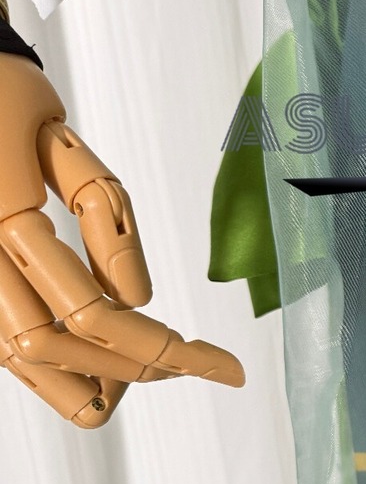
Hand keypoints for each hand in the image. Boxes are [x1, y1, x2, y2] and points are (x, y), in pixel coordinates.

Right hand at [0, 52, 243, 427]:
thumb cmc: (10, 102)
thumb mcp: (68, 151)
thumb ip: (105, 223)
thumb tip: (138, 300)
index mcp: (4, 215)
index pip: (91, 313)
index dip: (164, 349)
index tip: (226, 365)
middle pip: (58, 348)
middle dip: (134, 366)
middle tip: (200, 365)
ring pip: (20, 360)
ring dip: (91, 381)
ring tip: (154, 370)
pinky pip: (1, 343)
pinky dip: (54, 365)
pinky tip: (104, 362)